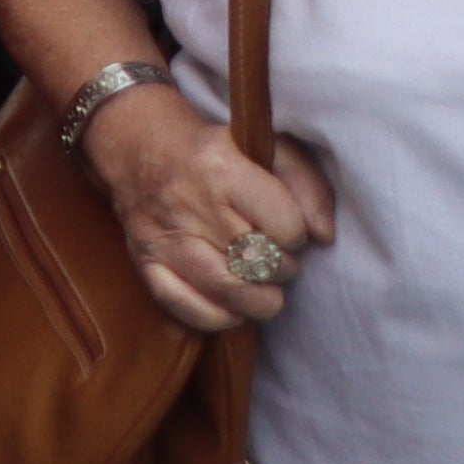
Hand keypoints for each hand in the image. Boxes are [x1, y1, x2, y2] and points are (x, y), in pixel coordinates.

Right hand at [90, 94, 337, 338]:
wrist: (139, 148)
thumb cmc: (217, 152)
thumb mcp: (270, 149)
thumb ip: (309, 188)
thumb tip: (323, 237)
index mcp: (221, 169)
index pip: (285, 227)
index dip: (296, 233)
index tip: (285, 225)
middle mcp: (188, 204)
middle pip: (261, 262)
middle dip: (281, 266)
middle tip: (273, 254)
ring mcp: (163, 238)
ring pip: (229, 292)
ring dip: (258, 296)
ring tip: (259, 282)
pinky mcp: (144, 262)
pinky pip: (189, 309)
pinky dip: (219, 315)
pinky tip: (229, 300)